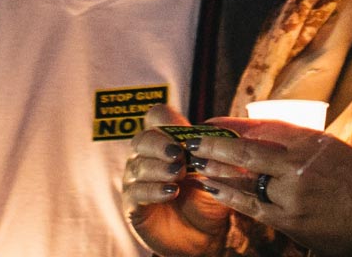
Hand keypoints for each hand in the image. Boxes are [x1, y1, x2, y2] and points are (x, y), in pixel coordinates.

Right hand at [122, 105, 234, 256]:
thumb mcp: (217, 170)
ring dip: (160, 167)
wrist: (204, 234)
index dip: (167, 119)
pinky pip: (136, 192)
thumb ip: (214, 150)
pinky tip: (171, 192)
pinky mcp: (133, 205)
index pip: (156, 117)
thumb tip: (216, 128)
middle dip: (160, 144)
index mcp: (166, 141)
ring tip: (179, 174)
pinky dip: (154, 190)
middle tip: (179, 154)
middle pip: (142, 139)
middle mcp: (147, 157)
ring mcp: (137, 181)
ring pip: (138, 165)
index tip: (185, 132)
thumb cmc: (209, 196)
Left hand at [191, 118, 351, 256]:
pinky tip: (214, 190)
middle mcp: (300, 164)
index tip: (211, 121)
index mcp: (312, 142)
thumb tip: (263, 135)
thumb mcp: (332, 149)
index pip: (264, 127)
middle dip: (216, 145)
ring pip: (245, 180)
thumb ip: (299, 142)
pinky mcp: (291, 221)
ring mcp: (293, 194)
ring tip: (196, 164)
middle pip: (248, 151)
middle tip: (192, 141)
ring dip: (217, 171)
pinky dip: (230, 196)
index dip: (233, 125)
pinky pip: (252, 206)